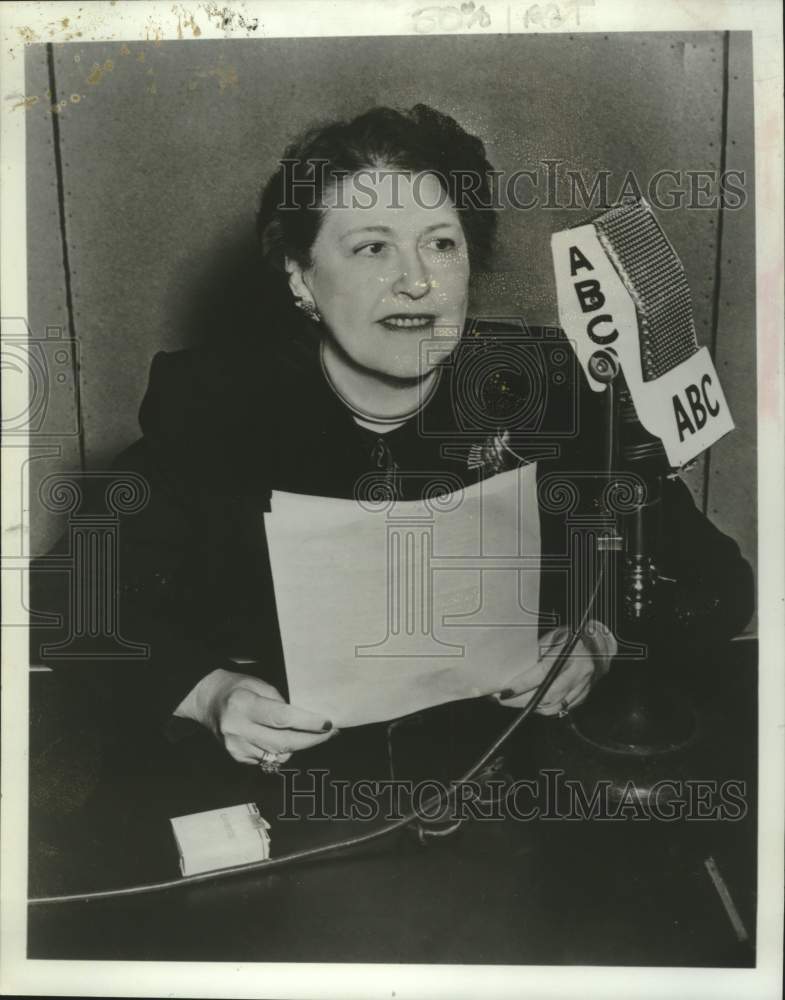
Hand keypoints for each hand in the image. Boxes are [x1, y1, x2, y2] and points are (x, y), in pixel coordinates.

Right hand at [174, 668, 336, 764]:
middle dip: (311, 739)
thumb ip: (281, 702)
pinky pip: (269, 759)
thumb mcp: (260, 685)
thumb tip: (307, 718)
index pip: (282, 718)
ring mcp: (236, 747)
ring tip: (313, 734)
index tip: (327, 724)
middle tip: (330, 733)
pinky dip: (282, 751)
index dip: (308, 723)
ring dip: (300, 746)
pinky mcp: (238, 757)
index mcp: (243, 705)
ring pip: (279, 754)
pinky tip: (288, 739)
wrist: (209, 701)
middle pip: (284, 742)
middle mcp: (238, 729)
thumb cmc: (238, 688)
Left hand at [494, 621, 615, 715]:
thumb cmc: (570, 639)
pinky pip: (562, 708)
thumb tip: (512, 667)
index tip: (505, 690)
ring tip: (514, 702)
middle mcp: (581, 671)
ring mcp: (585, 686)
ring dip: (532, 707)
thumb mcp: (554, 637)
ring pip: (555, 706)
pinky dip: (545, 708)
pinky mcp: (584, 696)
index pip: (543, 672)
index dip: (522, 684)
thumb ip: (537, 651)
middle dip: (522, 700)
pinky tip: (532, 703)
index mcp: (572, 652)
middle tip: (504, 699)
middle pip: (548, 694)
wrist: (597, 647)